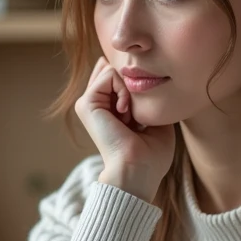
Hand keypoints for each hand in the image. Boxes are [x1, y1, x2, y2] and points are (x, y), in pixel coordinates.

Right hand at [74, 57, 175, 202]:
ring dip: (129, 92)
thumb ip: (148, 98)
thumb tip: (142, 76)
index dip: (135, 84)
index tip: (142, 114)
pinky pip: (109, 75)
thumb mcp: (154, 119)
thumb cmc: (151, 154)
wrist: (138, 169)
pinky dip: (124, 91)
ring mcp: (88, 104)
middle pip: (112, 70)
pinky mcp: (86, 103)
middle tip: (135, 116)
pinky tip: (124, 113)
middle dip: (131, 86)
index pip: (116, 77)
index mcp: (108, 110)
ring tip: (129, 117)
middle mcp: (96, 106)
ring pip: (112, 71)